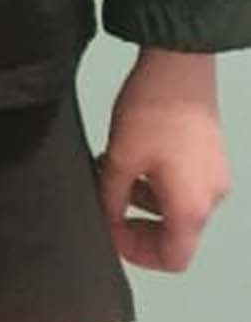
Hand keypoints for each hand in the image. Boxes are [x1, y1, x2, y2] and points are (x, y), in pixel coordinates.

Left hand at [97, 48, 230, 272]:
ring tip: (113, 171)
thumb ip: (111, 198)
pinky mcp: (212, 154)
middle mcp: (211, 198)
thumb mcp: (120, 158)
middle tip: (107, 201)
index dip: (138, 253)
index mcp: (192, 208)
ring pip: (178, 206)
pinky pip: (185, 183)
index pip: (172, 259)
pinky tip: (134, 155)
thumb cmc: (152, 113)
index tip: (111, 231)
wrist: (180, 62)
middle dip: (137, 222)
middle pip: (176, 234)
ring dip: (145, 199)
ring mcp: (215, 174)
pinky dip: (159, 181)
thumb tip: (106, 218)